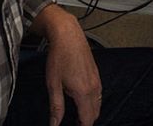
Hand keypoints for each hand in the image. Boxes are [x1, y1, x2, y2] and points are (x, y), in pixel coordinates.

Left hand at [32, 5, 101, 125]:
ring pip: (98, 104)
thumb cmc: (59, 56)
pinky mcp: (96, 74)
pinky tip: (82, 100)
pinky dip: (93, 102)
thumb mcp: (53, 84)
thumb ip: (56, 107)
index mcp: (83, 92)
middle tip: (75, 125)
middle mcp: (94, 87)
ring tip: (77, 117)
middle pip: (95, 114)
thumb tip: (55, 124)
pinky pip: (99, 94)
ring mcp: (97, 80)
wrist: (68, 35)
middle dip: (86, 122)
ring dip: (90, 112)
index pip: (87, 119)